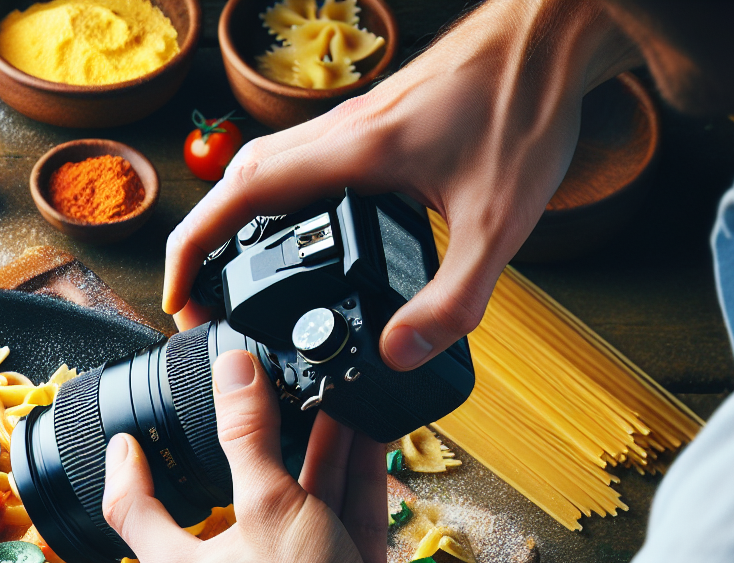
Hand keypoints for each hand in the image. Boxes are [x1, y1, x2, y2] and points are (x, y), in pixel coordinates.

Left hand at [100, 349, 454, 562]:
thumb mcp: (270, 507)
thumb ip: (250, 435)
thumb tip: (233, 374)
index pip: (134, 511)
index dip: (128, 469)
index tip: (129, 434)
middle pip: (226, 493)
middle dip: (247, 437)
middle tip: (248, 388)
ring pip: (293, 497)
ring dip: (311, 445)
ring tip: (320, 391)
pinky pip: (338, 512)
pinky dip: (351, 472)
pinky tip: (365, 428)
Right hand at [162, 0, 638, 369]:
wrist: (554, 34)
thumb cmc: (528, 107)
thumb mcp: (499, 222)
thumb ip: (453, 299)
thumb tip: (400, 357)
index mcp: (350, 153)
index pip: (236, 198)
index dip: (192, 252)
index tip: (179, 299)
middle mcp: (337, 133)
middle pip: (234, 184)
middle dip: (203, 244)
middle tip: (202, 301)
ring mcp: (352, 123)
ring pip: (262, 167)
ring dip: (235, 219)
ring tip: (239, 276)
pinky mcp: (373, 123)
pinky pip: (299, 162)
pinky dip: (278, 202)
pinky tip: (307, 234)